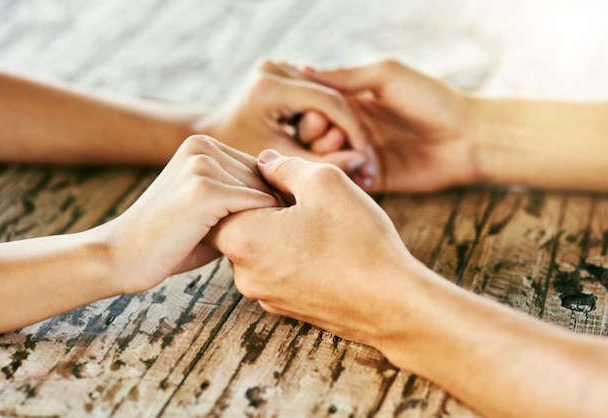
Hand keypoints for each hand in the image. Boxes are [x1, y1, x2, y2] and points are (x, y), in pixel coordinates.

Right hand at [102, 135, 277, 293]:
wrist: (120, 256)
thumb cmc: (170, 240)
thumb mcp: (209, 209)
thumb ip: (240, 196)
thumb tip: (287, 198)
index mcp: (201, 145)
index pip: (259, 168)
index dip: (268, 199)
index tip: (268, 228)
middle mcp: (203, 146)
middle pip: (265, 178)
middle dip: (271, 210)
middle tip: (266, 240)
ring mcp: (203, 165)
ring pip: (265, 191)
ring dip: (267, 221)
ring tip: (254, 245)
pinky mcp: (205, 189)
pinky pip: (257, 205)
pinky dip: (261, 228)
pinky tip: (247, 247)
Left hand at [202, 61, 375, 182]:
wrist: (216, 139)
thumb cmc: (242, 156)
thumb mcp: (282, 162)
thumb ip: (320, 163)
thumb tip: (361, 162)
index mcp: (269, 86)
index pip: (327, 102)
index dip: (352, 130)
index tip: (365, 158)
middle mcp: (274, 67)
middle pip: (331, 97)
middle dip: (348, 130)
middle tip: (362, 162)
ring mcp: (279, 66)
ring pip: (329, 96)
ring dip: (341, 126)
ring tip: (351, 157)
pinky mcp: (284, 71)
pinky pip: (318, 96)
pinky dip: (329, 120)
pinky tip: (338, 145)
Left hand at [209, 150, 415, 346]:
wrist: (392, 305)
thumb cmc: (358, 241)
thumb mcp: (325, 182)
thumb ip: (284, 166)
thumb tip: (264, 162)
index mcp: (243, 239)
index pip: (215, 204)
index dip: (240, 182)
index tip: (272, 175)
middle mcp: (245, 274)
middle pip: (237, 228)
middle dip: (261, 207)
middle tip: (298, 196)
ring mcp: (266, 296)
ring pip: (260, 250)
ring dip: (279, 232)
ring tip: (317, 223)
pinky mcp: (287, 308)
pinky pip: (278, 271)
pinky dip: (292, 255)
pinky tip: (325, 247)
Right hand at [299, 59, 477, 192]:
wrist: (468, 138)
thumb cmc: (431, 99)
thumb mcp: (387, 77)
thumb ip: (346, 76)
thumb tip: (302, 69)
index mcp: (351, 101)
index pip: (313, 107)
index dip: (310, 113)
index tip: (320, 116)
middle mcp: (351, 128)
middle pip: (311, 137)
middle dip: (316, 138)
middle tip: (337, 136)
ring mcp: (360, 155)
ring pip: (325, 161)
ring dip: (331, 159)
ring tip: (354, 155)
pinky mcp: (372, 179)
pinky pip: (346, 182)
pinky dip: (347, 178)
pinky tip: (363, 171)